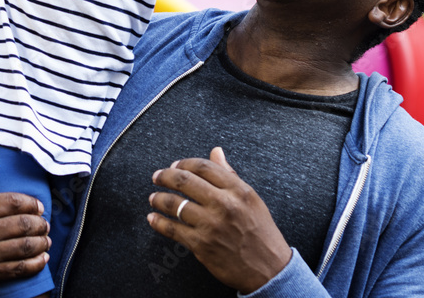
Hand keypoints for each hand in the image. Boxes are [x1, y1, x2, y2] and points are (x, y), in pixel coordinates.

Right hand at [0, 158, 50, 288]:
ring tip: (45, 238)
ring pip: (23, 247)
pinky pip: (18, 269)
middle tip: (44, 223)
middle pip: (21, 225)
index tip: (39, 206)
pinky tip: (42, 257)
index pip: (12, 203)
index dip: (31, 203)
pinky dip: (35, 263)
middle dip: (40, 224)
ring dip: (41, 242)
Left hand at [147, 147, 291, 292]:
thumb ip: (229, 174)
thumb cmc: (261, 232)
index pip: (203, 167)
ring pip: (175, 204)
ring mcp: (211, 225)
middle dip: (165, 176)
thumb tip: (215, 151)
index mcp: (238, 190)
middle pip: (184, 181)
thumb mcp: (251, 199)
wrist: (271, 270)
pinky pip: (173, 229)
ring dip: (159, 199)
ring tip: (153, 198)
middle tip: (157, 176)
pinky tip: (152, 218)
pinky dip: (158, 222)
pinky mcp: (202, 245)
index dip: (184, 163)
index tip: (174, 165)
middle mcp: (224, 205)